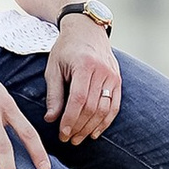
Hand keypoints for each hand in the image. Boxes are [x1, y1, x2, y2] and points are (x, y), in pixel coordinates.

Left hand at [46, 11, 122, 144]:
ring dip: (91, 128)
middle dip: (79, 127)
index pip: (78, 99)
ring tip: (79, 138)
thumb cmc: (66, 49)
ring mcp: (112, 75)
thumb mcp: (54, 68)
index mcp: (84, 65)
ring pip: (104, 109)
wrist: (87, 29)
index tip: (62, 134)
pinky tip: (95, 132)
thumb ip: (54, 94)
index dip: (70, 120)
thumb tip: (51, 119)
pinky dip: (106, 122)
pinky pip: (114, 106)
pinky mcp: (118, 80)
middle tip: (68, 139)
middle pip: (92, 107)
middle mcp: (102, 70)